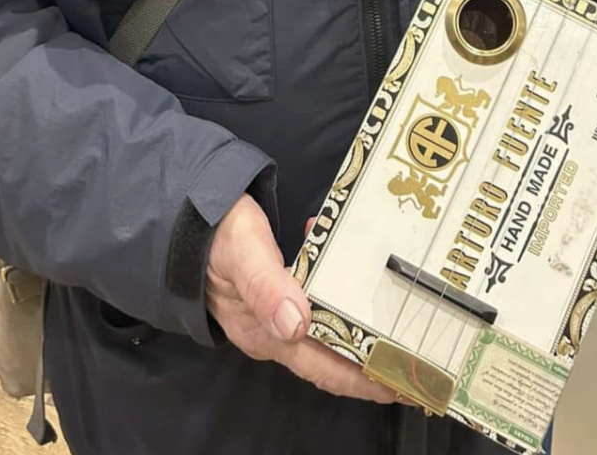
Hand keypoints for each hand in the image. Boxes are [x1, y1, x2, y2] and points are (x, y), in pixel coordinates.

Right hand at [206, 195, 394, 403]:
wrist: (183, 212)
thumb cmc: (213, 231)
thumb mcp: (241, 251)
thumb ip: (265, 285)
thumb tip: (295, 324)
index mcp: (264, 332)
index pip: (322, 367)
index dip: (361, 380)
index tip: (401, 384)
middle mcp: (271, 330)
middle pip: (329, 355)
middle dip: (370, 359)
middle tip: (413, 357)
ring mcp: (273, 312)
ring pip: (325, 325)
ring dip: (357, 321)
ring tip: (396, 317)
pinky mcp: (275, 291)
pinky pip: (314, 296)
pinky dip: (335, 284)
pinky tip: (345, 258)